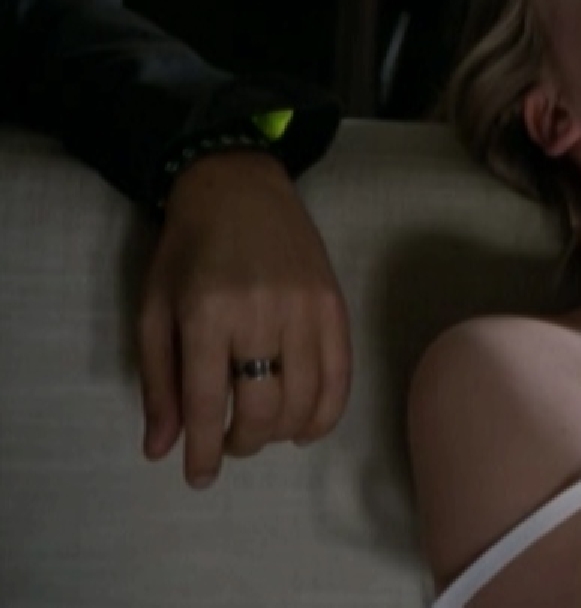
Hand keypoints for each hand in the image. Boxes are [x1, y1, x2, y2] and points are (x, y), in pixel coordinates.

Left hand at [138, 150, 350, 488]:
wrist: (239, 189)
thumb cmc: (187, 250)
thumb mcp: (154, 311)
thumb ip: (159, 382)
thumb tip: (162, 448)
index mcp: (206, 315)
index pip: (208, 403)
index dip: (202, 450)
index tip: (197, 477)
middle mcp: (260, 315)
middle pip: (262, 408)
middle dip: (243, 442)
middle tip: (230, 444)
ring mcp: (306, 310)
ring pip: (304, 399)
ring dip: (282, 432)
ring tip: (263, 432)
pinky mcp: (335, 307)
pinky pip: (341, 377)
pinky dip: (326, 413)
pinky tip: (305, 428)